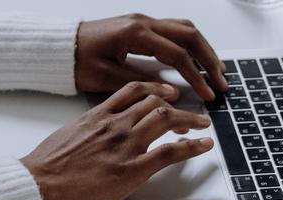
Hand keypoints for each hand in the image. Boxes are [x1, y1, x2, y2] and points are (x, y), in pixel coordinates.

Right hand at [21, 82, 213, 199]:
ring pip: (166, 119)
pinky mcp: (132, 169)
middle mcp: (114, 125)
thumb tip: (97, 132)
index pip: (133, 91)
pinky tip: (204, 145)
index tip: (165, 93)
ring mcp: (125, 145)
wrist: (39, 185)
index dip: (155, 90)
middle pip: (155, 103)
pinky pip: (170, 152)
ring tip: (202, 124)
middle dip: (177, 105)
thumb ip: (88, 128)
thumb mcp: (67, 135)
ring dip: (190, 120)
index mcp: (97, 115)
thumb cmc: (46, 166)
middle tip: (189, 112)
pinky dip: (192, 146)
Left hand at [75, 14, 227, 100]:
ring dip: (203, 49)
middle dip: (209, 59)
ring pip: (184, 29)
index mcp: (135, 34)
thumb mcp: (105, 78)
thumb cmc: (77, 61)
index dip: (196, 76)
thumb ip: (140, 83)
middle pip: (189, 35)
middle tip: (222, 82)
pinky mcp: (139, 27)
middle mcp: (142, 22)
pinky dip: (189, 44)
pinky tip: (195, 59)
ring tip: (216, 70)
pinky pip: (173, 30)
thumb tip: (171, 92)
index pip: (178, 54)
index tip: (208, 94)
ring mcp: (142, 22)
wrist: (60, 48)